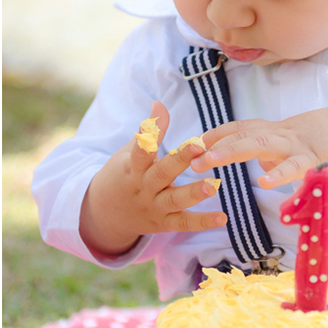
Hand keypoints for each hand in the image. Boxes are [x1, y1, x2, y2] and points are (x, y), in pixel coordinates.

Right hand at [80, 101, 226, 257]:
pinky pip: (183, 223)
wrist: (105, 215)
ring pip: (174, 200)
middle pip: (162, 173)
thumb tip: (159, 104)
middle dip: (181, 160)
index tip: (161, 114)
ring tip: (212, 185)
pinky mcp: (163, 224)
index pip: (140, 149)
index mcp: (132, 168)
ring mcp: (153, 207)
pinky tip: (222, 217)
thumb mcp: (127, 154)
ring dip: (194, 193)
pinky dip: (202, 222)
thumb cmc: (122, 176)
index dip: (151, 132)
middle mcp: (143, 187)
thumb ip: (146, 133)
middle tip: (199, 147)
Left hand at [190, 107, 327, 188]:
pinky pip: (294, 167)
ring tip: (211, 159)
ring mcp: (293, 145)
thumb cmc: (311, 142)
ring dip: (232, 151)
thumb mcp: (282, 143)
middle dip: (215, 145)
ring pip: (259, 144)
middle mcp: (278, 134)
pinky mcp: (312, 160)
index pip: (237, 127)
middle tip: (192, 156)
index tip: (192, 141)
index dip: (215, 134)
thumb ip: (260, 149)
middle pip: (241, 135)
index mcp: (270, 130)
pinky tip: (264, 183)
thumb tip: (242, 158)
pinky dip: (279, 174)